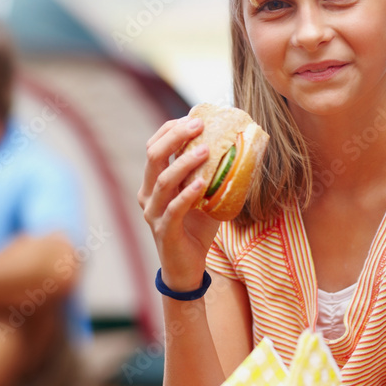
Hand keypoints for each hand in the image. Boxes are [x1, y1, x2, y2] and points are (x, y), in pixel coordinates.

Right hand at [138, 116, 220, 290]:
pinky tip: (203, 184)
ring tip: (207, 150)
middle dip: (175, 137)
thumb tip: (237, 147)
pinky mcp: (164, 231)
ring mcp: (153, 213)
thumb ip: (210, 174)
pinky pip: (174, 209)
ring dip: (185, 162)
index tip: (192, 117)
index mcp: (152, 182)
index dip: (169, 130)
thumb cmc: (195, 229)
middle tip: (198, 125)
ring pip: (163, 180)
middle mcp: (147, 194)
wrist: (187, 268)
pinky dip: (188, 194)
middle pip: (153, 156)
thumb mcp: (202, 196)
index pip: (153, 147)